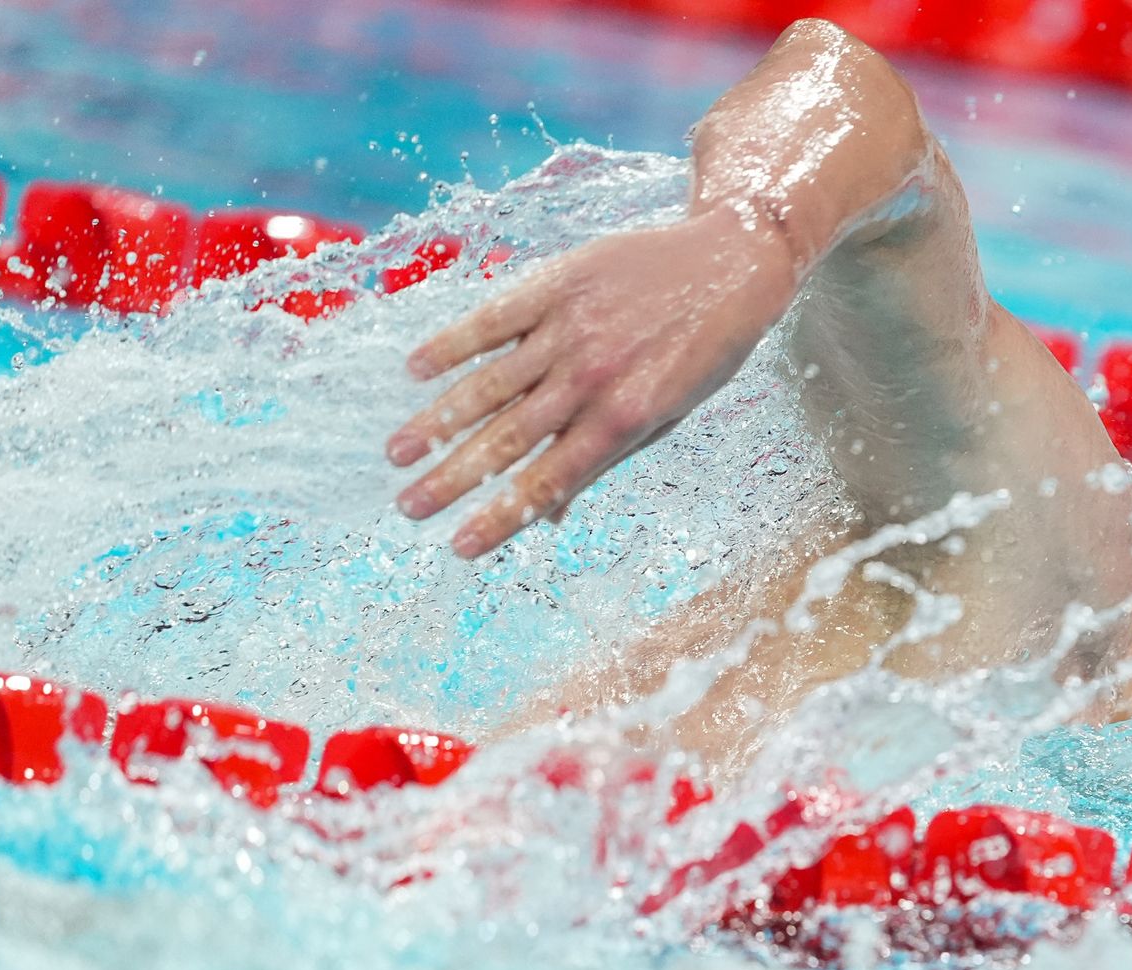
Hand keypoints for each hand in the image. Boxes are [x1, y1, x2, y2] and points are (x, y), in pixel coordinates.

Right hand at [387, 206, 797, 556]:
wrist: (734, 261)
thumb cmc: (704, 349)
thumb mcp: (669, 414)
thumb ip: (605, 458)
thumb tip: (550, 515)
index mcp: (624, 418)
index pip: (549, 480)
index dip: (501, 517)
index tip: (460, 547)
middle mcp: (592, 378)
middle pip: (508, 440)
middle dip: (453, 480)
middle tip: (408, 509)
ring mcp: (571, 328)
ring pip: (490, 383)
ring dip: (438, 421)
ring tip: (397, 453)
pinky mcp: (558, 282)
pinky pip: (494, 317)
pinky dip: (453, 343)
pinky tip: (415, 369)